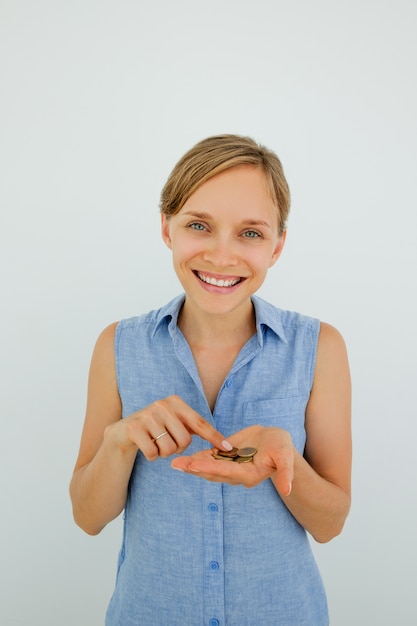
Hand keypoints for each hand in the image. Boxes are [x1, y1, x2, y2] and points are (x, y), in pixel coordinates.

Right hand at [112, 395, 231, 460]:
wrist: (123, 433)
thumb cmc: (155, 429)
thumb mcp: (174, 423)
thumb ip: (193, 427)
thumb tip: (223, 442)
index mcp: (175, 402)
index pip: (199, 422)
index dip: (214, 437)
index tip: (228, 448)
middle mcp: (162, 404)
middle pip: (185, 440)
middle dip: (178, 448)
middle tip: (167, 442)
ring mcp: (147, 415)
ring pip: (169, 449)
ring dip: (164, 453)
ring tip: (155, 443)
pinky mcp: (134, 428)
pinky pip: (153, 454)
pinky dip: (152, 456)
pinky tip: (145, 447)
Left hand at [171, 425, 293, 495]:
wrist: (275, 441)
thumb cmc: (282, 446)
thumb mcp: (286, 457)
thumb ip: (285, 473)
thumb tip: (287, 489)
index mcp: (249, 475)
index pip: (227, 471)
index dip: (210, 467)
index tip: (194, 464)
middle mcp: (236, 474)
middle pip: (212, 472)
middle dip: (194, 468)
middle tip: (177, 464)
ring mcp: (230, 466)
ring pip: (208, 467)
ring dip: (191, 465)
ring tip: (175, 463)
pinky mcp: (226, 457)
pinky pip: (210, 458)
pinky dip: (197, 457)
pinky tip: (183, 456)